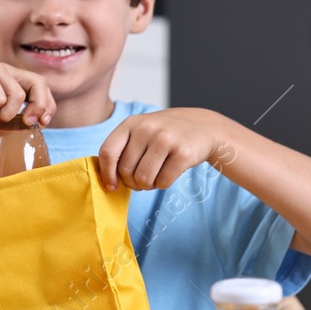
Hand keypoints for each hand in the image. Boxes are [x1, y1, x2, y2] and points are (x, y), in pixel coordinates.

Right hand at [0, 61, 55, 139]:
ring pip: (17, 95)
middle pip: (37, 83)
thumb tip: (42, 121)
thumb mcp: (0, 120)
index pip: (40, 85)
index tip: (43, 123)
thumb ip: (19, 116)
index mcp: (10, 77)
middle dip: (38, 107)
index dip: (47, 104)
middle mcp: (3, 69)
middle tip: (26, 122)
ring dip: (3, 114)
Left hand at [97, 108, 235, 191]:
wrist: (204, 127)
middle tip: (142, 180)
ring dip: (147, 185)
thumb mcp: (141, 131)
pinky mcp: (183, 153)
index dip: (106, 174)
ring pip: (143, 179)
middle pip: (126, 171)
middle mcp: (147, 128)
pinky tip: (168, 174)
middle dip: (132, 183)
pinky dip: (163, 184)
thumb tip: (108, 182)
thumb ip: (122, 150)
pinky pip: (163, 182)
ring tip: (154, 177)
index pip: (108, 152)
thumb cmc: (164, 135)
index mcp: (131, 123)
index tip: (112, 186)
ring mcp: (166, 139)